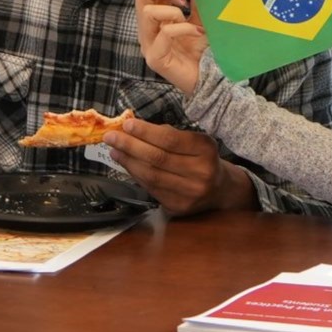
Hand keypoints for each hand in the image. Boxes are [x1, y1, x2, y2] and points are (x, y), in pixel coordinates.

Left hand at [105, 116, 252, 216]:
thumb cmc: (202, 158)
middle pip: (158, 159)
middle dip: (130, 146)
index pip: (170, 140)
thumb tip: (134, 128)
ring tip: (114, 150)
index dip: (145, 132)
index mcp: (206, 150)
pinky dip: (136, 175)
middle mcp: (201, 173)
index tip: (127, 124)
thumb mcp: (194, 140)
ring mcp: (190, 193)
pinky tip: (126, 164)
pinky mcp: (178, 207)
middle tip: (111, 137)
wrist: (220, 189)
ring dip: (128, 162)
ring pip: (151, 176)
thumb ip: (168, 134)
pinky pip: (151, 189)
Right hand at [134, 0, 210, 95]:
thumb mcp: (199, 21)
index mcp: (154, 20)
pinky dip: (183, 29)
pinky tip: (198, 34)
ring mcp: (148, 45)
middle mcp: (147, 31)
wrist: (208, 80)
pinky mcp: (155, 58)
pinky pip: (164, 33)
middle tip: (186, 0)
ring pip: (149, 12)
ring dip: (173, 12)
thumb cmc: (201, 52)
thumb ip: (195, 2)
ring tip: (190, 22)